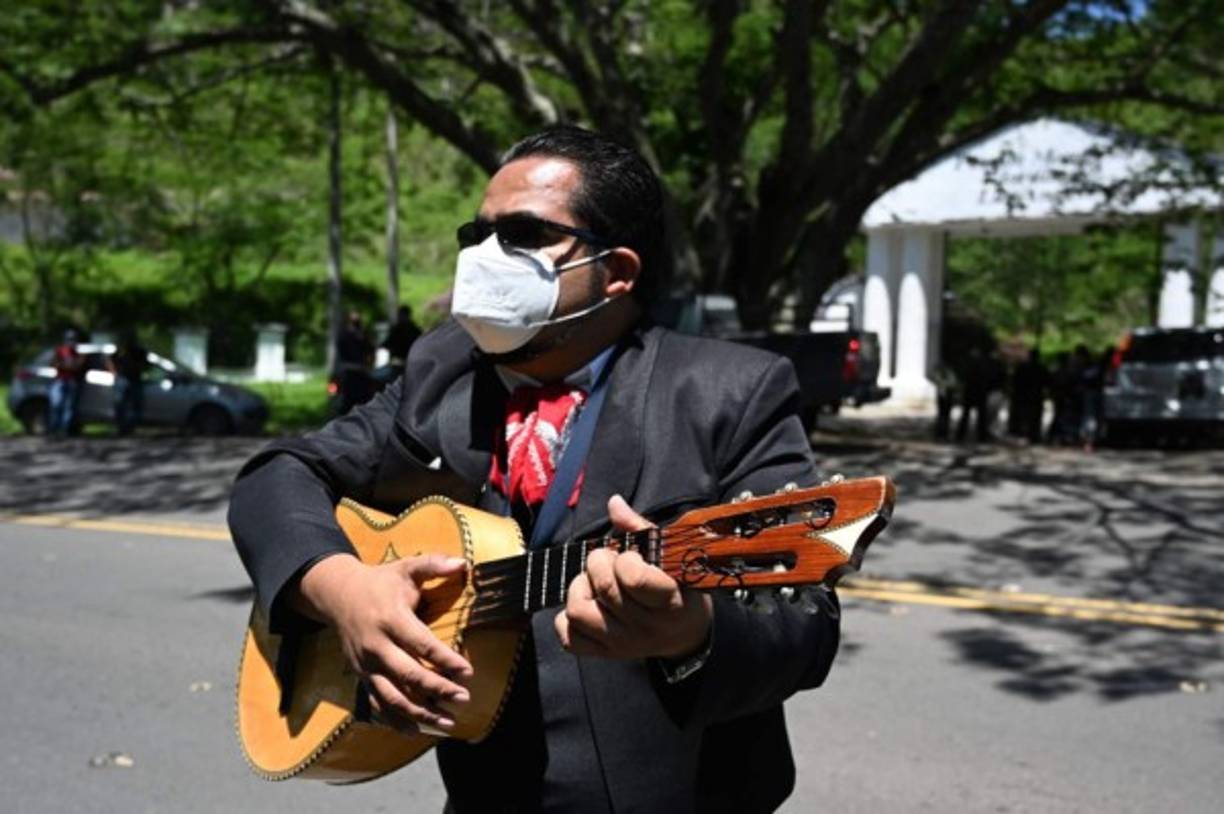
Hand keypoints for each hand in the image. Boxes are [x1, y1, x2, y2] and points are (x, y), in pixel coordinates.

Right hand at [296, 553, 473, 733]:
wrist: (338, 595)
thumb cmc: (381, 582)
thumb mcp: (406, 568)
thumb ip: (433, 564)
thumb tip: (463, 563)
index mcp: (390, 618)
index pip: (421, 644)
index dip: (445, 660)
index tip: (468, 672)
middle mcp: (376, 645)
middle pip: (409, 674)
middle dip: (438, 689)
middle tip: (464, 698)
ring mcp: (366, 664)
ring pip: (393, 696)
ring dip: (420, 713)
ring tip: (448, 722)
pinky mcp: (361, 676)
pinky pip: (377, 704)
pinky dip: (396, 720)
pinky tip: (417, 730)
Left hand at [555, 495, 712, 659]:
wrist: (686, 636)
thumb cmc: (680, 589)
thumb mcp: (672, 558)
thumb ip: (641, 529)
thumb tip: (614, 503)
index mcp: (668, 601)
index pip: (634, 579)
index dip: (625, 559)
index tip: (632, 556)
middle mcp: (644, 627)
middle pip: (602, 588)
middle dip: (600, 563)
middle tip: (610, 562)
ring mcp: (622, 644)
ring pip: (578, 611)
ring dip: (581, 589)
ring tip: (596, 584)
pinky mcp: (604, 654)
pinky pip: (568, 637)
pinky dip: (568, 619)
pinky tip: (588, 605)